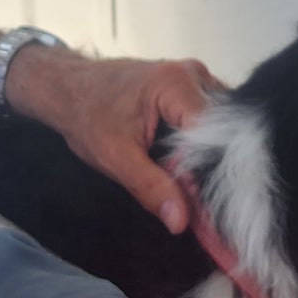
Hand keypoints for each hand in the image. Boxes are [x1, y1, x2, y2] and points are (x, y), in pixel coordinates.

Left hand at [5, 49, 223, 235]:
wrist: (69, 87)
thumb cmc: (86, 114)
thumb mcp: (114, 157)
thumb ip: (150, 187)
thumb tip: (181, 221)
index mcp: (176, 84)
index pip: (219, 135)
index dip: (219, 175)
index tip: (219, 211)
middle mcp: (195, 76)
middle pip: (228, 133)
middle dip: (222, 173)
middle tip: (216, 214)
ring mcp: (196, 81)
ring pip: (225, 131)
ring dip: (216, 164)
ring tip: (206, 199)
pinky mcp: (193, 91)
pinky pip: (213, 125)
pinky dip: (208, 152)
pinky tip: (198, 178)